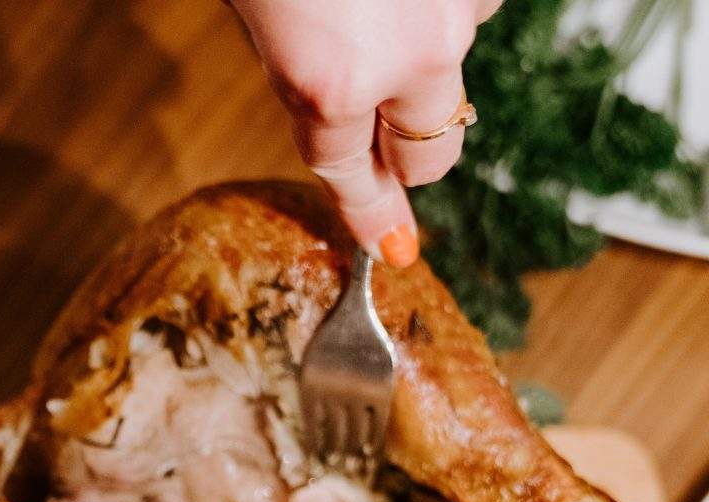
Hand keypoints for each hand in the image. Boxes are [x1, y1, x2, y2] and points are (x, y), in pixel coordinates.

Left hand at [230, 0, 501, 265]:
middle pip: (428, 156)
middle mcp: (412, 58)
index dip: (368, 210)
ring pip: (451, 75)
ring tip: (374, 13)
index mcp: (333, 83)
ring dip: (421, 63)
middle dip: (403, 154)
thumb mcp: (258, 18)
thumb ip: (300, 79)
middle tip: (380, 132)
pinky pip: (473, 10)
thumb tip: (338, 124)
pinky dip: (441, 8)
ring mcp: (459, 10)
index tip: (392, 247)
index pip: (350, 173)